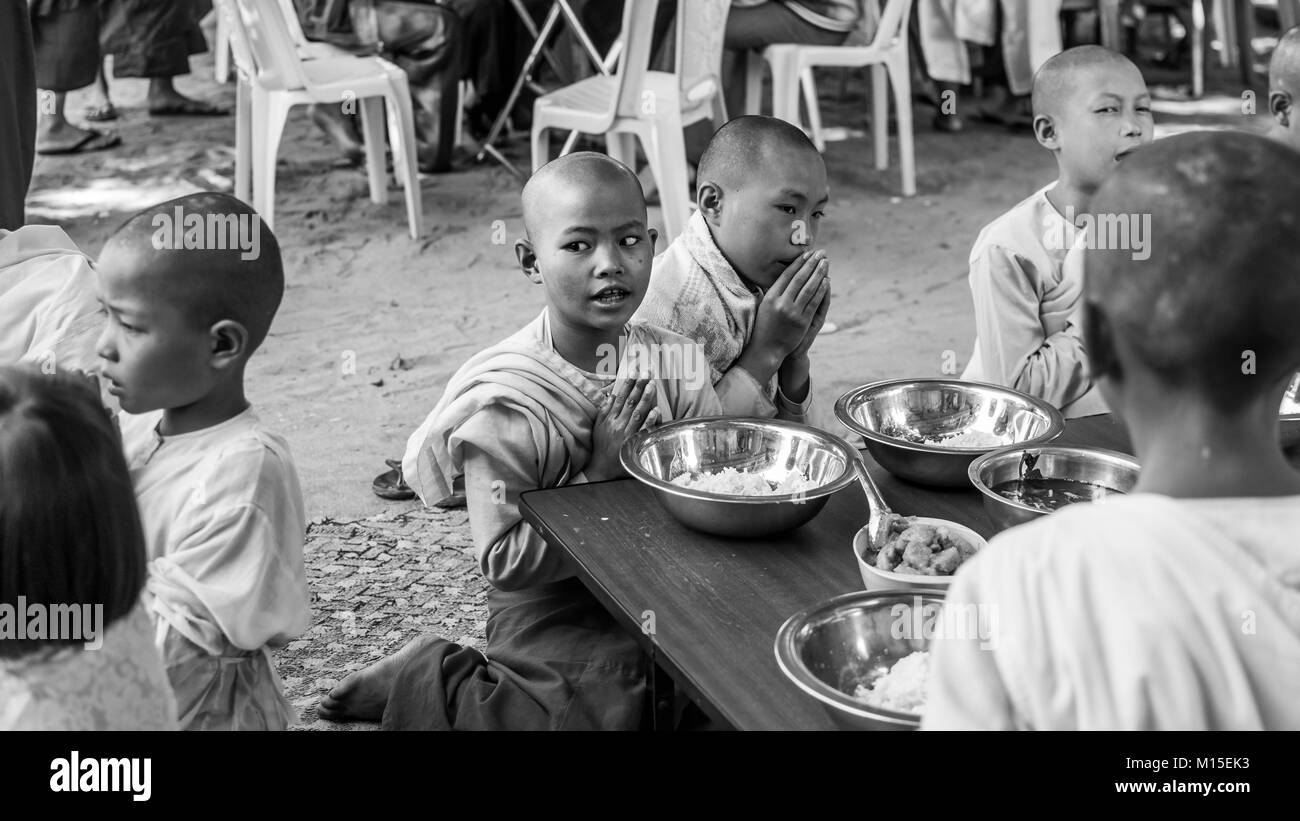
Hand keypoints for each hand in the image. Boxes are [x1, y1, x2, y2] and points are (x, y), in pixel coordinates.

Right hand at [587, 375, 657, 481]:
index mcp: (609, 418)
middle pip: (630, 401)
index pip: (620, 396)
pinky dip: (649, 420)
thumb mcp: (599, 426)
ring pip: (637, 412)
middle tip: (647, 371)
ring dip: (645, 397)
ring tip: (652, 384)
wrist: (601, 468)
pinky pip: (643, 430)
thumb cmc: (601, 445)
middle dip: (639, 385)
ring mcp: (626, 433)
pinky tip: (656, 410)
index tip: (634, 370)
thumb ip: (605, 409)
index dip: (628, 383)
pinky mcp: (633, 443)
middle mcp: (617, 424)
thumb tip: (612, 394)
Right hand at [738, 250, 829, 384]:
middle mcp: (781, 302)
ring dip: (819, 273)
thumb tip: (786, 274)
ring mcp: (792, 312)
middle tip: (820, 252)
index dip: (798, 263)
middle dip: (811, 264)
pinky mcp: (802, 321)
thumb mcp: (765, 305)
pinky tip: (826, 281)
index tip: (807, 253)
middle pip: (800, 278)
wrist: (766, 349)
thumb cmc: (765, 325)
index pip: (787, 274)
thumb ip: (774, 290)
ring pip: (809, 288)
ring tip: (825, 262)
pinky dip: (821, 290)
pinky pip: (814, 302)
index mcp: (770, 296)